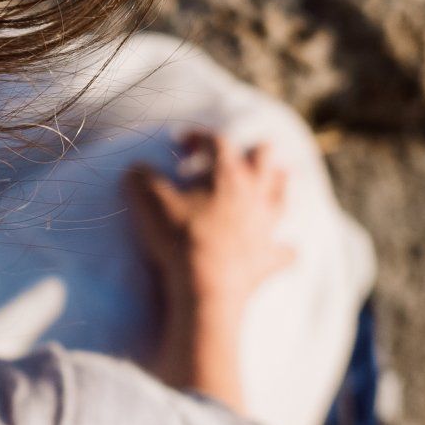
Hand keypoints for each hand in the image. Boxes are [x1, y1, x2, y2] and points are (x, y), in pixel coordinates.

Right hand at [123, 131, 294, 411]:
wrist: (206, 288)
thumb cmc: (179, 238)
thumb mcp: (148, 201)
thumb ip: (141, 177)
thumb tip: (136, 167)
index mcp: (226, 175)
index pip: (217, 142)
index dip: (200, 137)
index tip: (183, 142)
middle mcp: (252, 195)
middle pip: (262, 161)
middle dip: (256, 152)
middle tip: (253, 149)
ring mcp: (264, 227)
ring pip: (281, 198)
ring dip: (281, 185)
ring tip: (284, 175)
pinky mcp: (268, 259)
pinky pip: (285, 253)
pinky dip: (285, 250)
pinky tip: (287, 250)